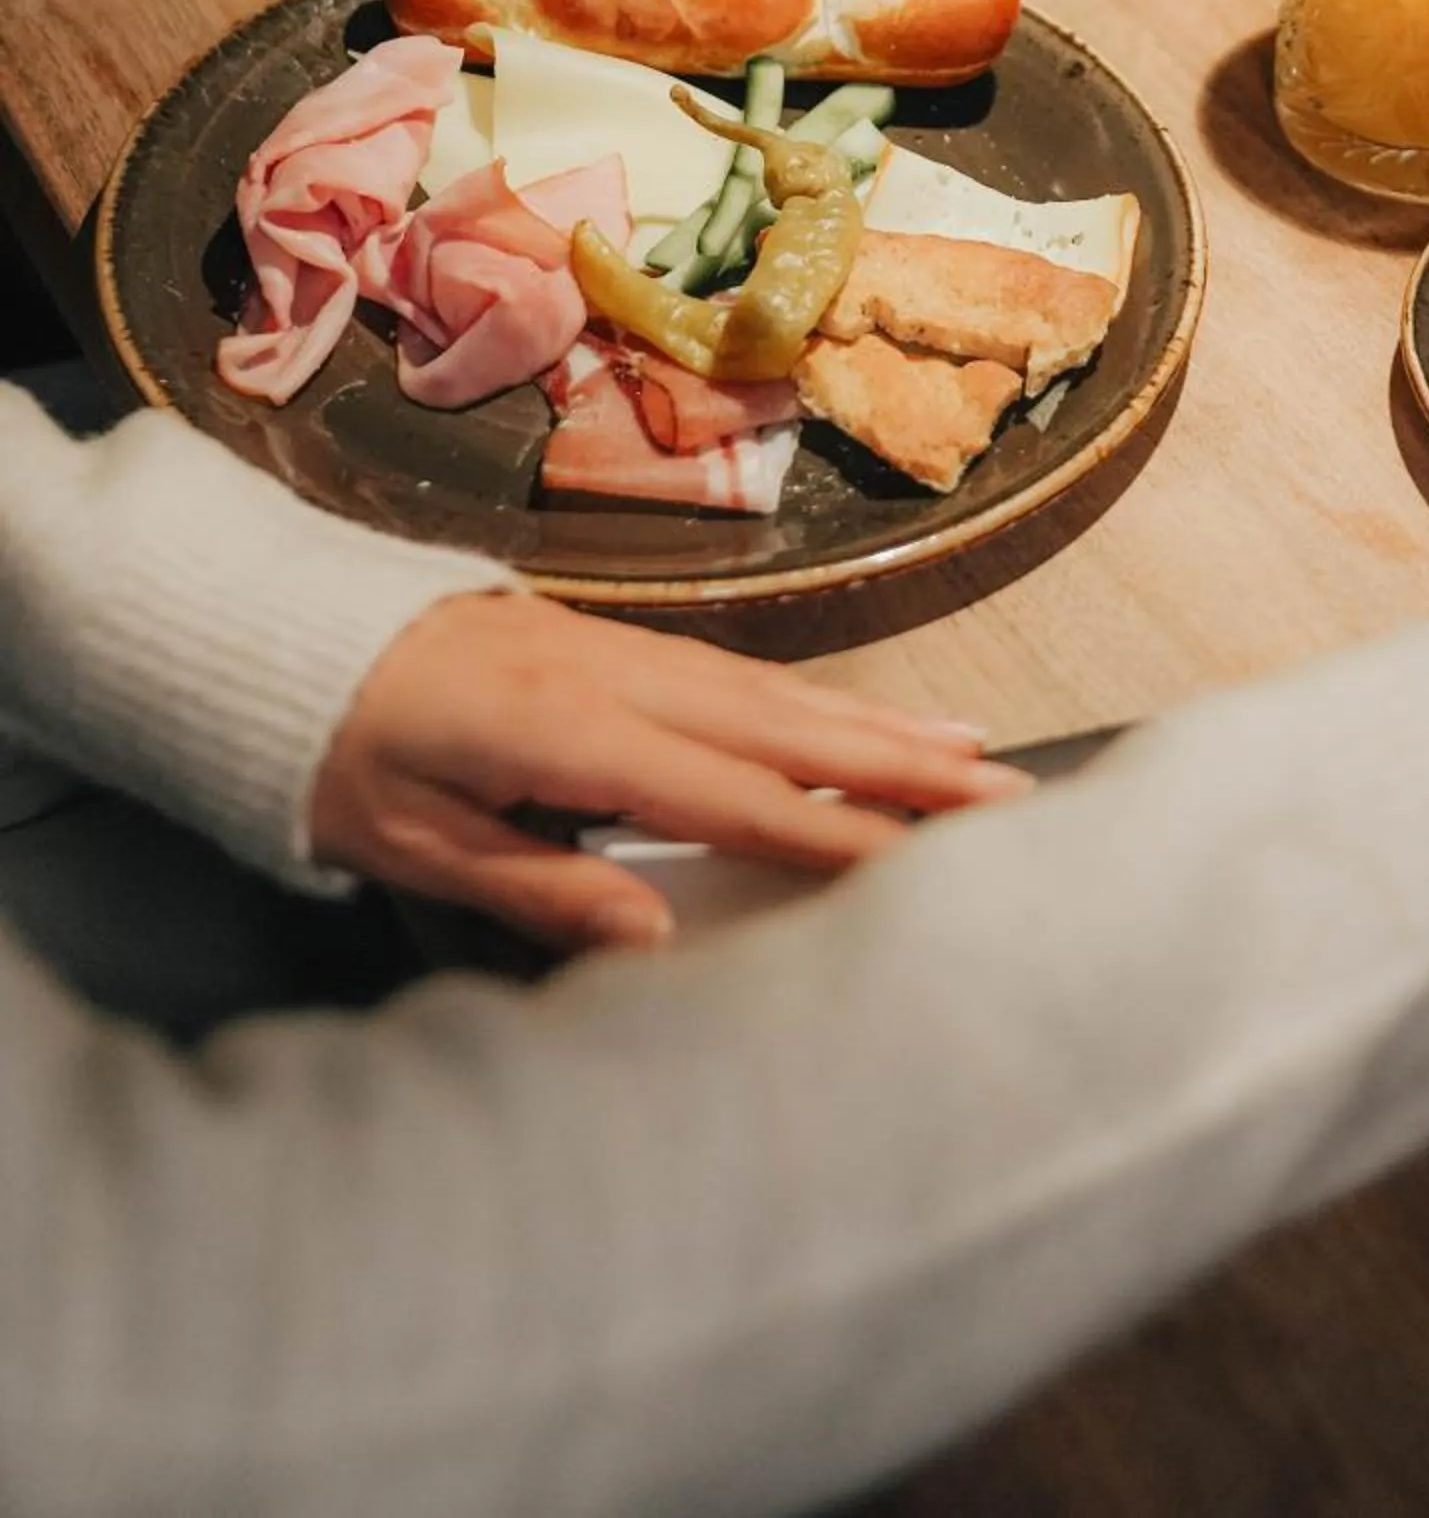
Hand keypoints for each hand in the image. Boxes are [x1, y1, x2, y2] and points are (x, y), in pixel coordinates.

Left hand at [311, 594, 1030, 954]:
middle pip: (783, 728)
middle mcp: (616, 677)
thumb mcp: (407, 838)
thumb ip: (536, 886)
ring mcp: (622, 649)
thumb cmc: (334, 750)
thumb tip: (660, 938)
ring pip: (775, 694)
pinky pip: (743, 675)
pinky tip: (862, 722)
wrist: (280, 629)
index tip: (929, 860)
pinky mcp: (615, 643)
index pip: (729, 796)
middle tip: (1008, 789)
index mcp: (566, 732)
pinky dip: (819, 701)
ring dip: (880, 727)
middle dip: (903, 765)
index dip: (833, 834)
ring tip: (975, 753)